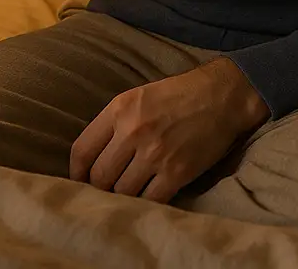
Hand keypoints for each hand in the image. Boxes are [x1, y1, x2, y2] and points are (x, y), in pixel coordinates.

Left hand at [69, 57, 269, 203]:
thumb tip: (93, 157)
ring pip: (122, 192)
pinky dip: (147, 203)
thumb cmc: (178, 95)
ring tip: (129, 193)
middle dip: (100, 187)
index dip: (76, 171)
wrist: (222, 97)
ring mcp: (155, 154)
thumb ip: (113, 122)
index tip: (79, 180)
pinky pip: (150, 200)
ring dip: (123, 196)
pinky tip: (149, 198)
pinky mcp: (177, 172)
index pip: (82, 149)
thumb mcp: (138, 96)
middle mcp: (133, 132)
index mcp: (119, 109)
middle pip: (100, 177)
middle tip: (106, 190)